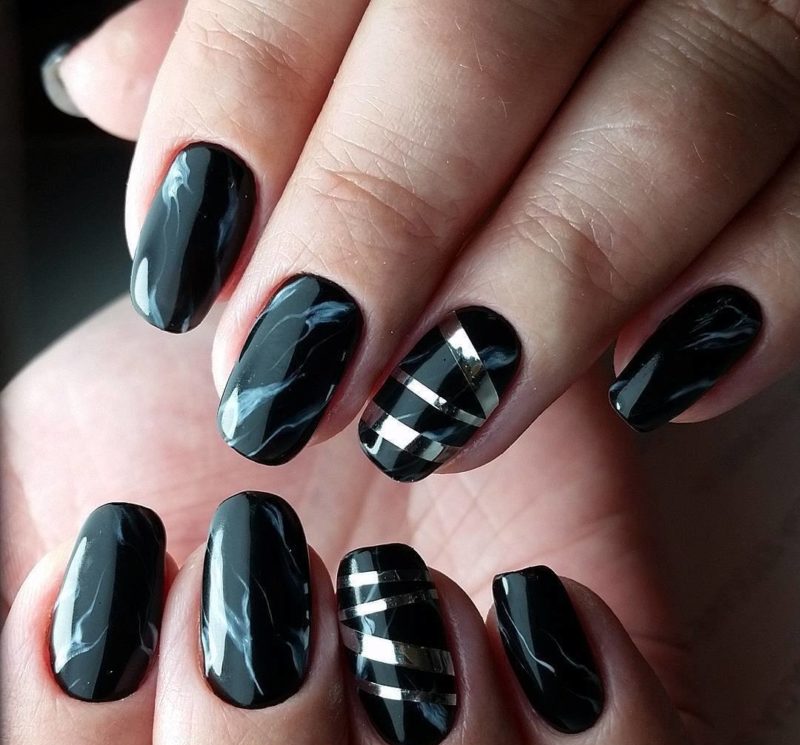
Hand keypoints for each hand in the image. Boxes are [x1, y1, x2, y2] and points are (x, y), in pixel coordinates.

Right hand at [1, 300, 717, 744]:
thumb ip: (27, 570)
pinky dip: (598, 726)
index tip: (125, 557)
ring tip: (398, 578)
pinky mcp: (610, 716)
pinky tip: (530, 595)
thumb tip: (50, 619)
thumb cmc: (202, 396)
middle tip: (258, 555)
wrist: (357, 332)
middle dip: (256, 742)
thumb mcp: (57, 467)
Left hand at [50, 0, 799, 479]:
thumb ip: (232, 34)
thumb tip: (106, 79)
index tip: (186, 276)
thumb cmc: (437, 41)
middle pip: (483, 39)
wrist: (625, 32)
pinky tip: (655, 383)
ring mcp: (752, 4)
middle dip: (378, 226)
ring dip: (542, 298)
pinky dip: (748, 302)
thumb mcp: (327, 5)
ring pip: (674, 124)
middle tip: (297, 384)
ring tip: (439, 420)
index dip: (236, 117)